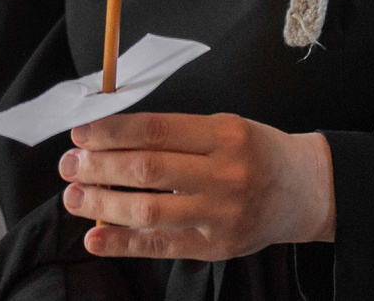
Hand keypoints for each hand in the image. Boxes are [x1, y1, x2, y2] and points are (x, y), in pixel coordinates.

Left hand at [59, 113, 334, 262]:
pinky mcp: (218, 246)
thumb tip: (107, 139)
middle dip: (98, 167)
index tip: (80, 134)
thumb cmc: (254, 152)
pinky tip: (95, 238)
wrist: (305, 191)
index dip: (110, 132)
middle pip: (147, 169)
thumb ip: (173, 133)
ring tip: (73, 197)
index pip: (154, 130)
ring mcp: (222, 214)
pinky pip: (163, 246)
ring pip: (150, 210)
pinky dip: (124, 243)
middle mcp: (225, 173)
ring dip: (102, 204)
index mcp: (223, 134)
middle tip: (68, 165)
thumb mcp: (223, 127)